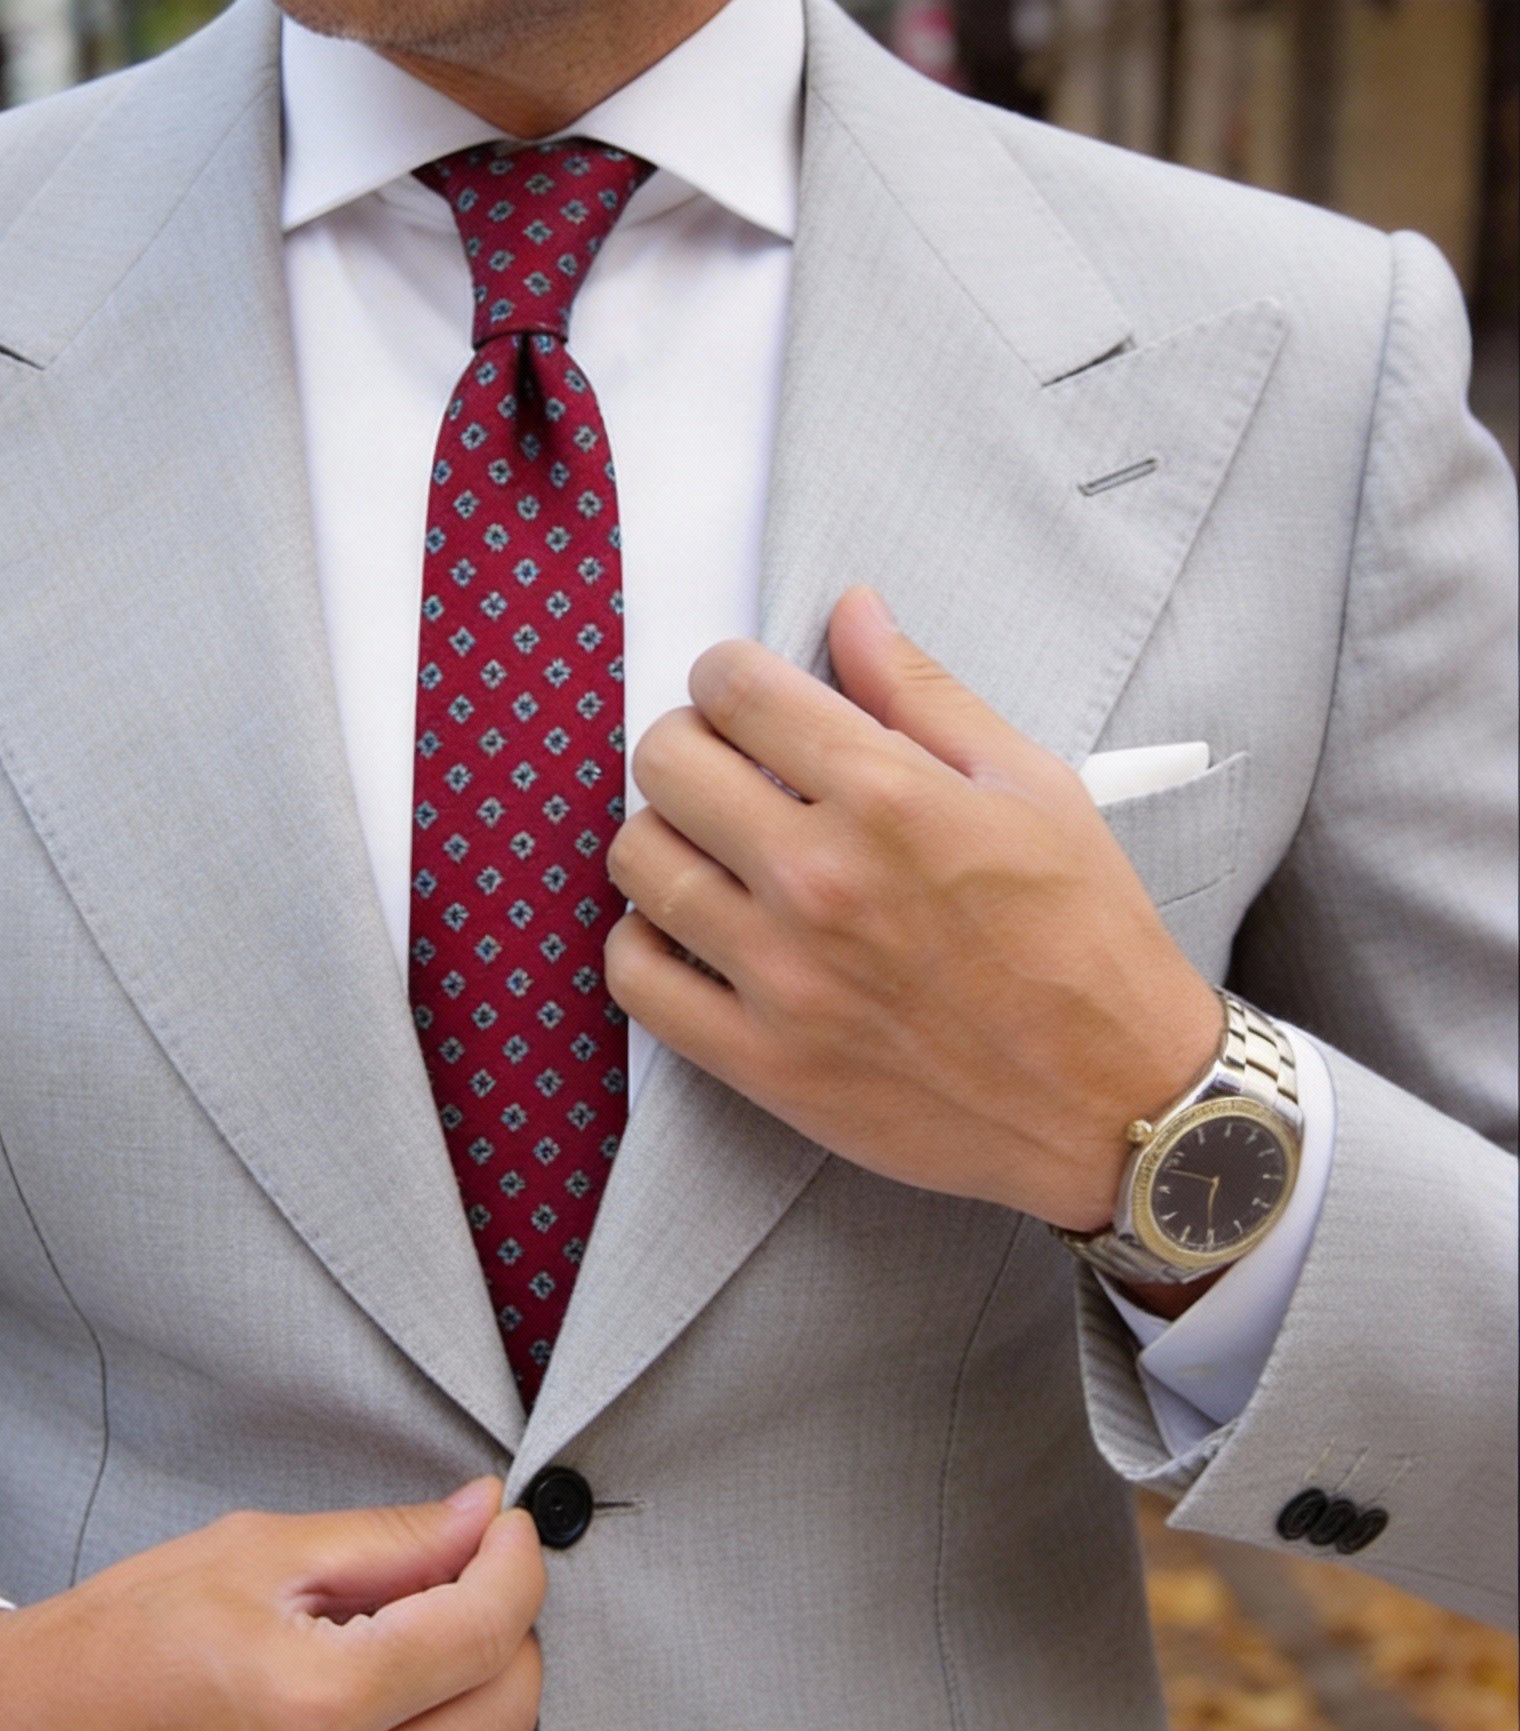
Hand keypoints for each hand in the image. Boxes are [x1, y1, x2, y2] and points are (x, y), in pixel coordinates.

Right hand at [0, 1478, 544, 1730]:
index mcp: (316, 1699)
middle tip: (464, 1586)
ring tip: (399, 1660)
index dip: (515, 1564)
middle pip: (506, 1713)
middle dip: (506, 1633)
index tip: (505, 1534)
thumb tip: (482, 1519)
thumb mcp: (252, 1554)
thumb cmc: (115, 1644)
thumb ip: (388, 1541)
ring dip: (465, 1709)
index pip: (488, 1629)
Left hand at [603, 587, 1222, 1232]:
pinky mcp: (761, 1060)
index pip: (736, 689)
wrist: (1115, 1100)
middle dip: (687, 745)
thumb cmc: (1084, 939)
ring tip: (709, 850)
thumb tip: (851, 609)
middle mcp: (820, 879)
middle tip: (724, 769)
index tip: (742, 697)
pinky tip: (689, 931)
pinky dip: (644, 943)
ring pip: (638, 862)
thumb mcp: (1032, 787)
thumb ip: (924, 693)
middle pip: (666, 763)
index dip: (726, 676)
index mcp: (888, 797)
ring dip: (661, 838)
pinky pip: (636, 978)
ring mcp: (782, 975)